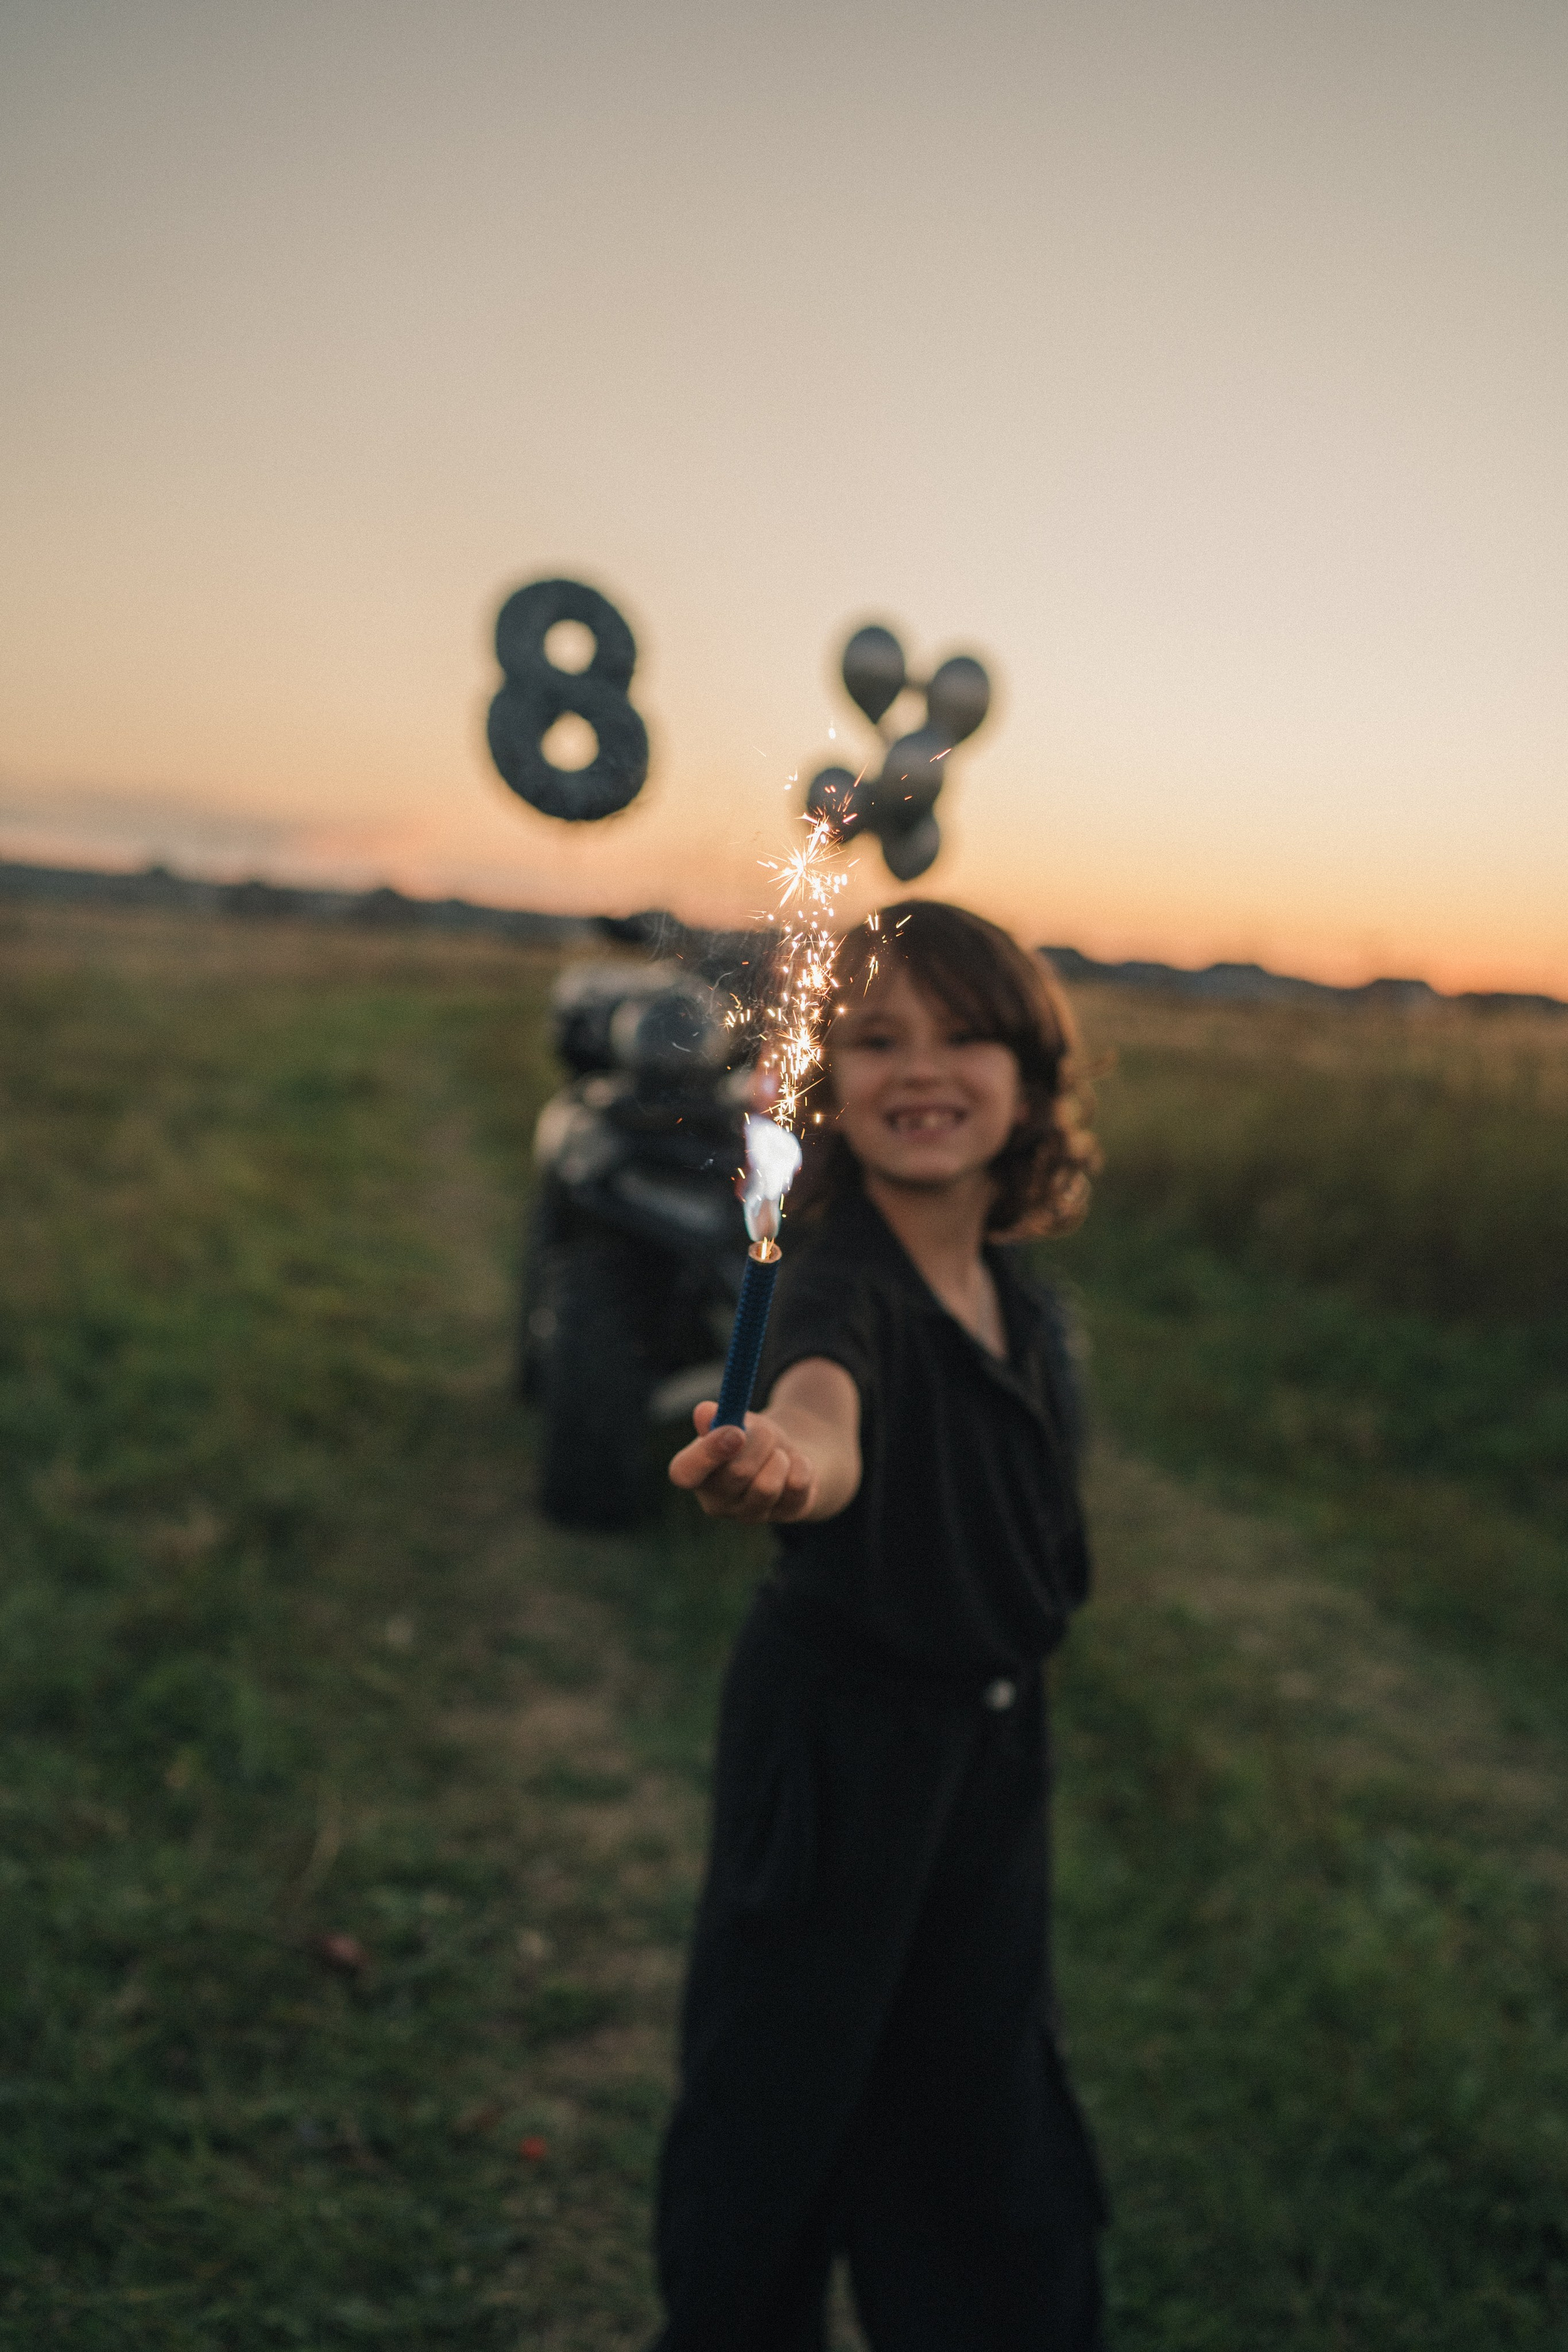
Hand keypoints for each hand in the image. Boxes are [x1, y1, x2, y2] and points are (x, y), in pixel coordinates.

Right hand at [668, 1402, 817, 1522]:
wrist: (786, 1454)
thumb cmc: (750, 1437)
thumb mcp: (735, 1420)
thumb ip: (719, 1416)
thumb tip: (704, 1412)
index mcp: (694, 1473)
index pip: (684, 1473)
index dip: (706, 1454)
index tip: (735, 1432)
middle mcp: (716, 1501)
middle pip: (737, 1473)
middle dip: (758, 1442)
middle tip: (765, 1431)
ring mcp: (749, 1514)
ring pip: (766, 1486)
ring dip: (778, 1457)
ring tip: (778, 1453)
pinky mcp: (784, 1515)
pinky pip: (796, 1486)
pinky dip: (801, 1464)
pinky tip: (794, 1464)